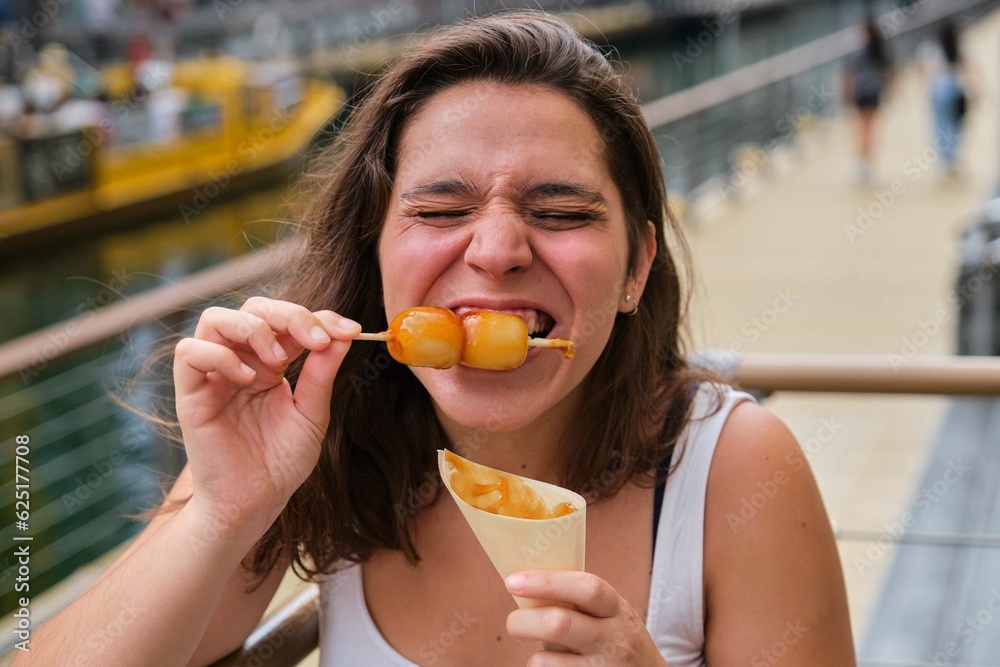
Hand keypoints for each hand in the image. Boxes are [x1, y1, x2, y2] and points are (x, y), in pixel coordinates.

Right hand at [173, 297, 360, 535]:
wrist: (255, 502)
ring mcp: (214, 375)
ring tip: (277, 359)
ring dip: (252, 327)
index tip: (350, 330)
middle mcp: (241, 362)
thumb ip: (322, 374)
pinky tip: (247, 379)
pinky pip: (189, 352)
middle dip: (290, 314)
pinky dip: (219, 355)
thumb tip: (343, 334)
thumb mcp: (312, 414)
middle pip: (254, 308)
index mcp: (271, 363)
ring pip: (216, 319)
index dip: (318, 317)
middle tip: (316, 339)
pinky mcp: (191, 394)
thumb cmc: (281, 462)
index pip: (288, 320)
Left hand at [505, 570, 668, 665]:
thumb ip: (579, 600)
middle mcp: (615, 639)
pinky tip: (552, 666)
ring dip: (534, 655)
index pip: (586, 588)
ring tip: (538, 651)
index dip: (546, 581)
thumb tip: (527, 585)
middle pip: (559, 623)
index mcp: (617, 609)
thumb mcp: (611, 614)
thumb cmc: (617, 638)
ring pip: (550, 660)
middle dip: (524, 621)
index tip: (513, 580)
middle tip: (514, 623)